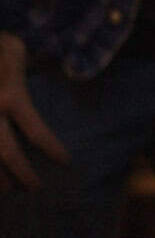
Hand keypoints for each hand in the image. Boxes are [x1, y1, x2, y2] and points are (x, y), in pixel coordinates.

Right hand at [0, 32, 68, 190]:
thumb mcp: (14, 47)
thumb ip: (23, 67)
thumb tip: (40, 73)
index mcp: (11, 95)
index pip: (35, 129)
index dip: (51, 148)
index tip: (64, 161)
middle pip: (6, 152)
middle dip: (21, 173)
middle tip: (34, 188)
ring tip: (4, 190)